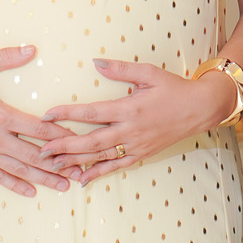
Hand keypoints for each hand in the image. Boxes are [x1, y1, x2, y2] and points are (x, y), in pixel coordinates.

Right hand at [0, 46, 78, 196]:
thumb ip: (6, 58)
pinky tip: (31, 192)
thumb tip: (31, 48)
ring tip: (64, 186)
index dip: (62, 134)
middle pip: (35, 155)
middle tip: (80, 170)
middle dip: (60, 163)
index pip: (39, 128)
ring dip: (44, 179)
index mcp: (0, 115)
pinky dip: (16, 185)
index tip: (79, 139)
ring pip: (20, 170)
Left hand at [35, 58, 239, 185]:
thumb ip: (121, 69)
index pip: (92, 113)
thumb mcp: (149, 73)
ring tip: (53, 166)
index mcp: (130, 109)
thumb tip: (96, 62)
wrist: (201, 109)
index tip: (47, 115)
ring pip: (101, 157)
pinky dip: (99, 173)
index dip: (68, 114)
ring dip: (76, 162)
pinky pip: (117, 166)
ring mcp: (137, 145)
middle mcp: (131, 130)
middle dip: (64, 146)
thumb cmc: (174, 88)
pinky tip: (82, 179)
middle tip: (41, 150)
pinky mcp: (142, 153)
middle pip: (91, 141)